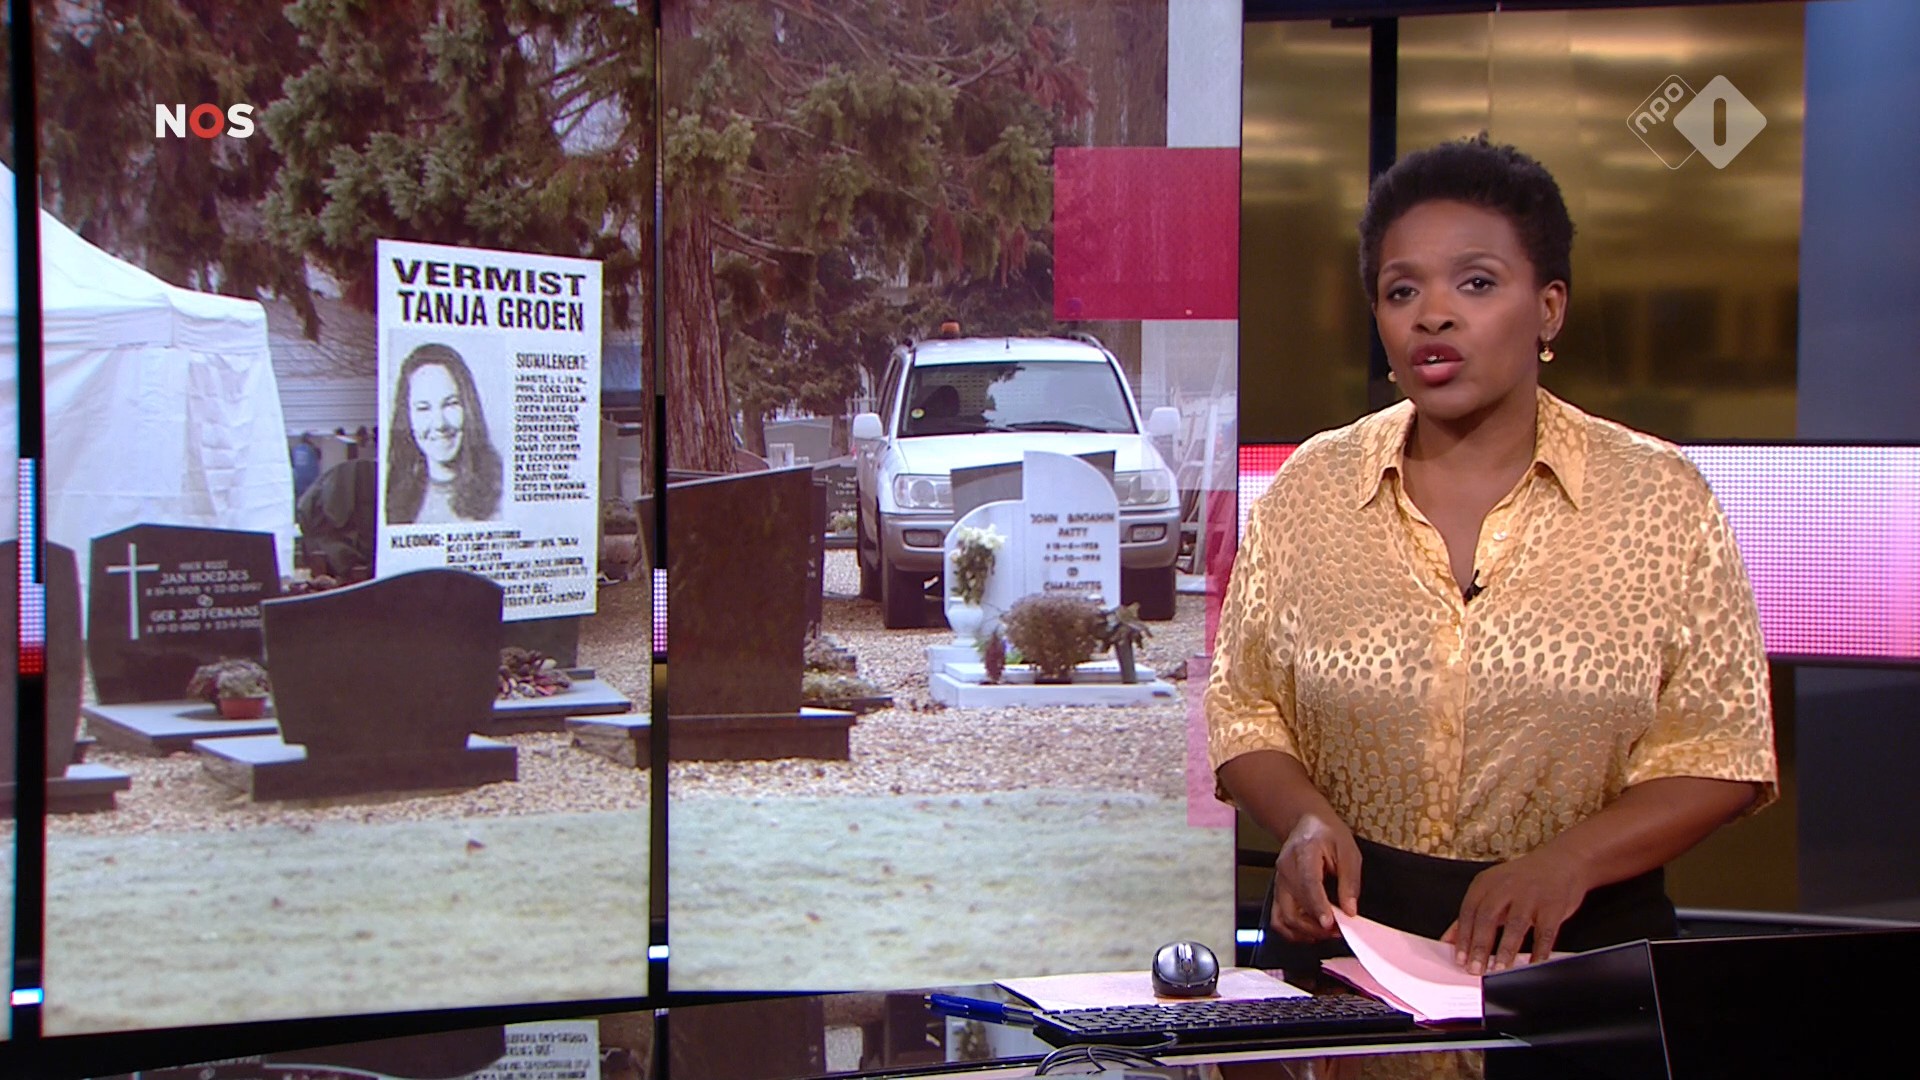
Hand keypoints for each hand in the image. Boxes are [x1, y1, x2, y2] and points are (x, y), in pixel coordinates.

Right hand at [1269, 813, 1361, 942]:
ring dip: (1305, 932)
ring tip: (1327, 933)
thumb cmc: (1327, 834)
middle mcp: (1286, 869)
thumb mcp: (1348, 850)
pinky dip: (1293, 931)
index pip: (1307, 883)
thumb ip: (1349, 881)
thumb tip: (1350, 909)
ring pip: (1284, 917)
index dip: (1318, 906)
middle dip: (1316, 926)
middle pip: (1294, 906)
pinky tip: (1311, 932)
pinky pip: (1279, 919)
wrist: (1306, 824)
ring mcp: (1279, 882)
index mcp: (1303, 853)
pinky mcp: (1279, 892)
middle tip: (1338, 931)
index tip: (1329, 923)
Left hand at [1442, 847, 1589, 973]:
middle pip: (1487, 917)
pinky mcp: (1553, 906)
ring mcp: (1531, 896)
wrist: (1563, 861)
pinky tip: (1532, 965)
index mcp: (1486, 883)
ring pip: (1515, 925)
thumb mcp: (1492, 890)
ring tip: (1498, 970)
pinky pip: (1545, 933)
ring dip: (1505, 950)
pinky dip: (1538, 952)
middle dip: (1480, 946)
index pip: (1468, 911)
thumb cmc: (1524, 880)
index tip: (1459, 959)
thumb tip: (1449, 940)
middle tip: (1475, 969)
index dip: (1462, 937)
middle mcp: (1507, 887)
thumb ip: (1471, 915)